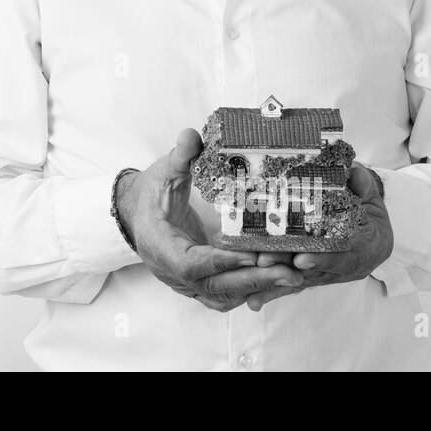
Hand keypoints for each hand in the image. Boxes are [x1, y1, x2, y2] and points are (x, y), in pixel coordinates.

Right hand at [118, 128, 304, 311]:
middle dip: (252, 280)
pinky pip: (224, 296)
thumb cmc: (151, 194)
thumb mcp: (163, 172)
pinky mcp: (198, 284)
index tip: (251, 255)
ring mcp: (185, 283)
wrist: (138, 214)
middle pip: (214, 287)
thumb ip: (179, 156)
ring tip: (292, 276)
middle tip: (289, 273)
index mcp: (159, 245)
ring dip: (257, 288)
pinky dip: (249, 291)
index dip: (220, 262)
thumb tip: (191, 135)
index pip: (190, 263)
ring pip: (223, 296)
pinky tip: (274, 280)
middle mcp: (172, 271)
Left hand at [243, 162, 393, 310]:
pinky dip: (274, 293)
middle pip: (314, 271)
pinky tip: (254, 301)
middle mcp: (345, 266)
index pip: (343, 256)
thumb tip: (354, 172)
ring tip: (252, 286)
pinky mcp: (313, 276)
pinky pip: (293, 286)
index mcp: (365, 247)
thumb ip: (363, 184)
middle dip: (288, 267)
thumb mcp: (371, 193)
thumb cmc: (369, 207)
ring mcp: (328, 273)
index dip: (323, 258)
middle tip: (263, 262)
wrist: (375, 227)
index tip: (302, 259)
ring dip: (276, 283)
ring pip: (300, 281)